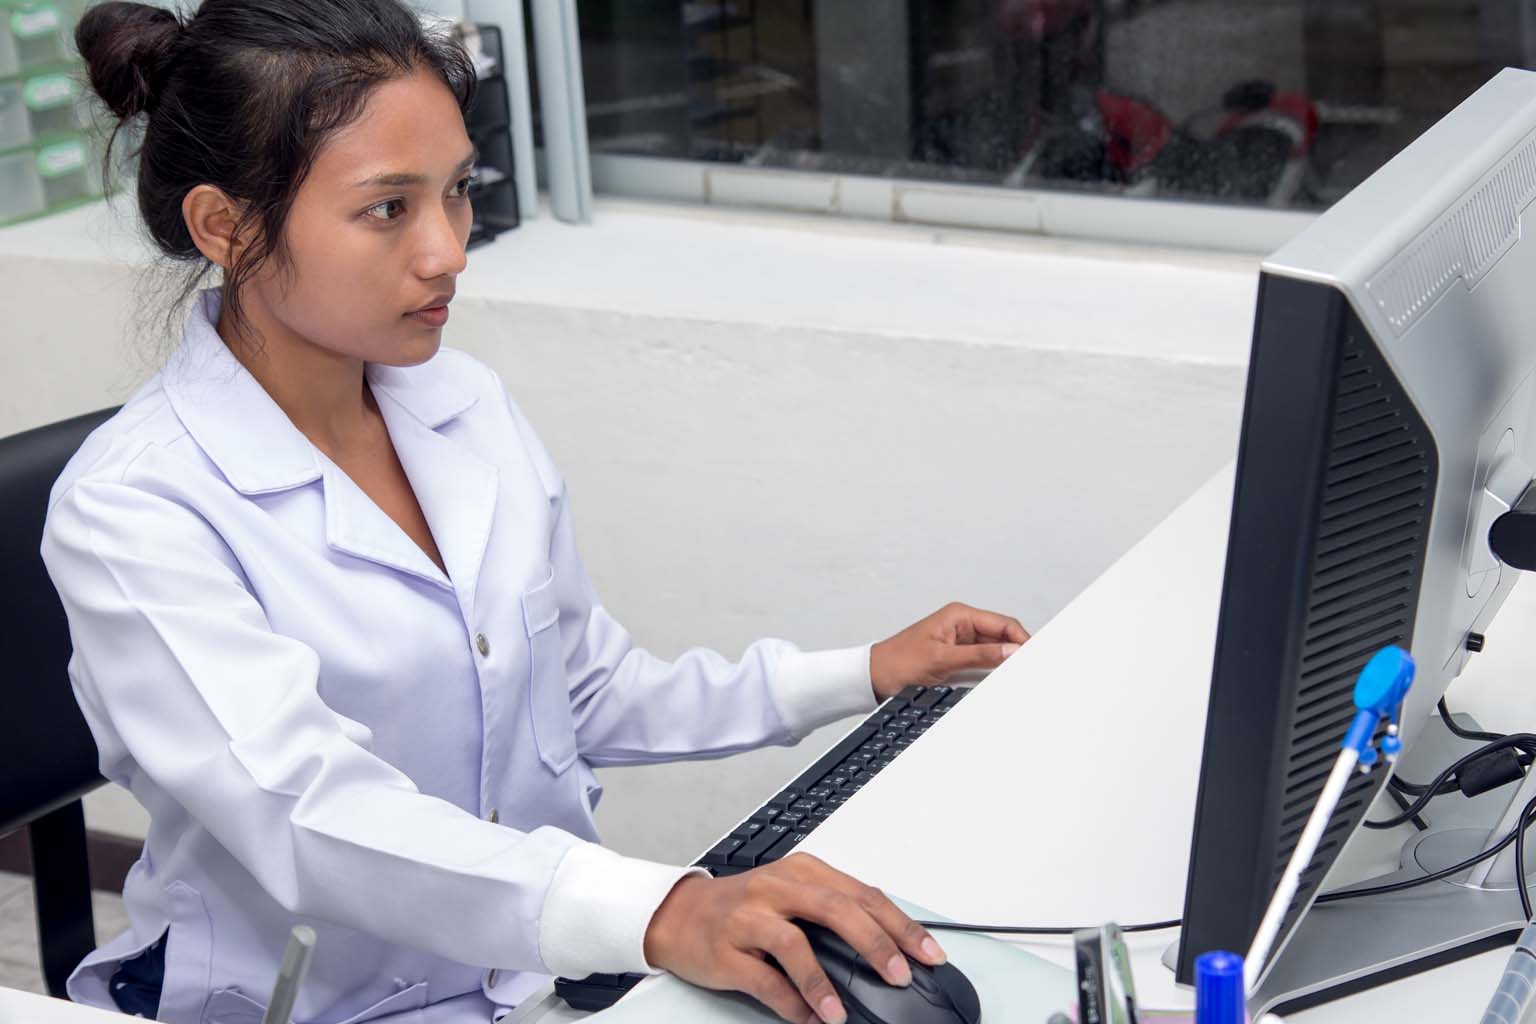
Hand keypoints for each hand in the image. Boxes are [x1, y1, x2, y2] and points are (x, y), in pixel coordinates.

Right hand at [642, 853, 946, 1023]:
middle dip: (874, 943)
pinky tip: (809, 1018)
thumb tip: (889, 949)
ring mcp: (748, 918)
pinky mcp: (725, 951)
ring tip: (842, 1012)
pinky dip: (790, 1001)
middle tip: (900, 974)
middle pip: (836, 910)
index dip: (900, 925)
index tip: (930, 953)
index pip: (862, 894)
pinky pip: (763, 980)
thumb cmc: (744, 907)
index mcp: (802, 871)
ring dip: (823, 981)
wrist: (679, 914)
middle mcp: (777, 888)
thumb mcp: (792, 895)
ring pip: (795, 944)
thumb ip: (834, 913)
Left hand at [869, 602, 1029, 699]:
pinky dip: (992, 669)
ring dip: (1004, 662)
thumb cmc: (898, 662)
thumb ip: (979, 655)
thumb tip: (1010, 651)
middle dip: (1016, 651)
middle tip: (1030, 669)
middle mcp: (962, 624)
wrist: (874, 677)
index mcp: (959, 615)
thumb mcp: (942, 659)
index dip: (1022, 639)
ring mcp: (960, 641)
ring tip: (1016, 675)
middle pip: (1002, 636)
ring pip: (994, 650)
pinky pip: (982, 661)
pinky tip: (998, 679)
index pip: (1003, 623)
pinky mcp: (957, 656)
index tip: (1035, 656)